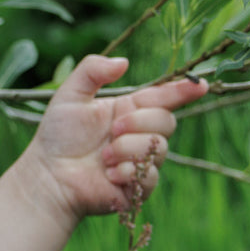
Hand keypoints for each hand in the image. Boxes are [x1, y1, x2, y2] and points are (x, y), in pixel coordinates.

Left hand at [20, 55, 206, 221]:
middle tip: (112, 130)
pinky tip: (108, 174)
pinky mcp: (139, 188)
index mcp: (129, 110)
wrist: (48, 176)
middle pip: (167, 121)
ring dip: (127, 149)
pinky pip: (150, 175)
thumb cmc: (57, 136)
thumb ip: (92, 70)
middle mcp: (140, 134)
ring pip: (159, 148)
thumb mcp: (70, 95)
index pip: (164, 97)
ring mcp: (141, 161)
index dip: (183, 90)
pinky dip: (128, 172)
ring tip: (102, 157)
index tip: (200, 84)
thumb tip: (124, 62)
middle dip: (139, 122)